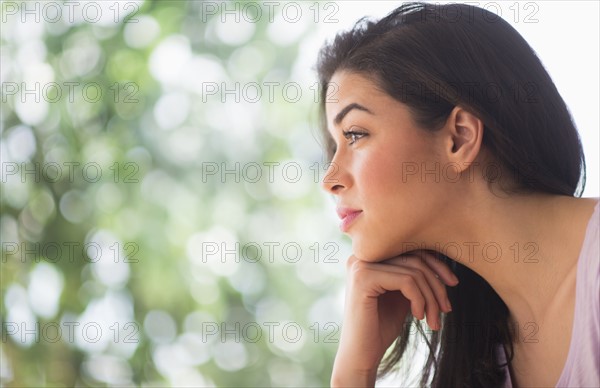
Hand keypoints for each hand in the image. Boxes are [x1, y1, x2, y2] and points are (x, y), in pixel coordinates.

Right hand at [331, 250, 458, 386]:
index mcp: (371, 255)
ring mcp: (361, 264)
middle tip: (446, 310)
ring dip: (431, 298)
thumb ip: (414, 274)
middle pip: (415, 258)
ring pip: (414, 271)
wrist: (361, 355)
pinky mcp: (363, 278)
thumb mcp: (403, 294)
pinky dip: (420, 300)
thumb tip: (440, 255)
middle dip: (437, 285)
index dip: (437, 265)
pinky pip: (407, 281)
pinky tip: (418, 317)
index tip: (453, 284)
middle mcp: (363, 254)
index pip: (412, 248)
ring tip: (434, 320)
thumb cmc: (381, 327)